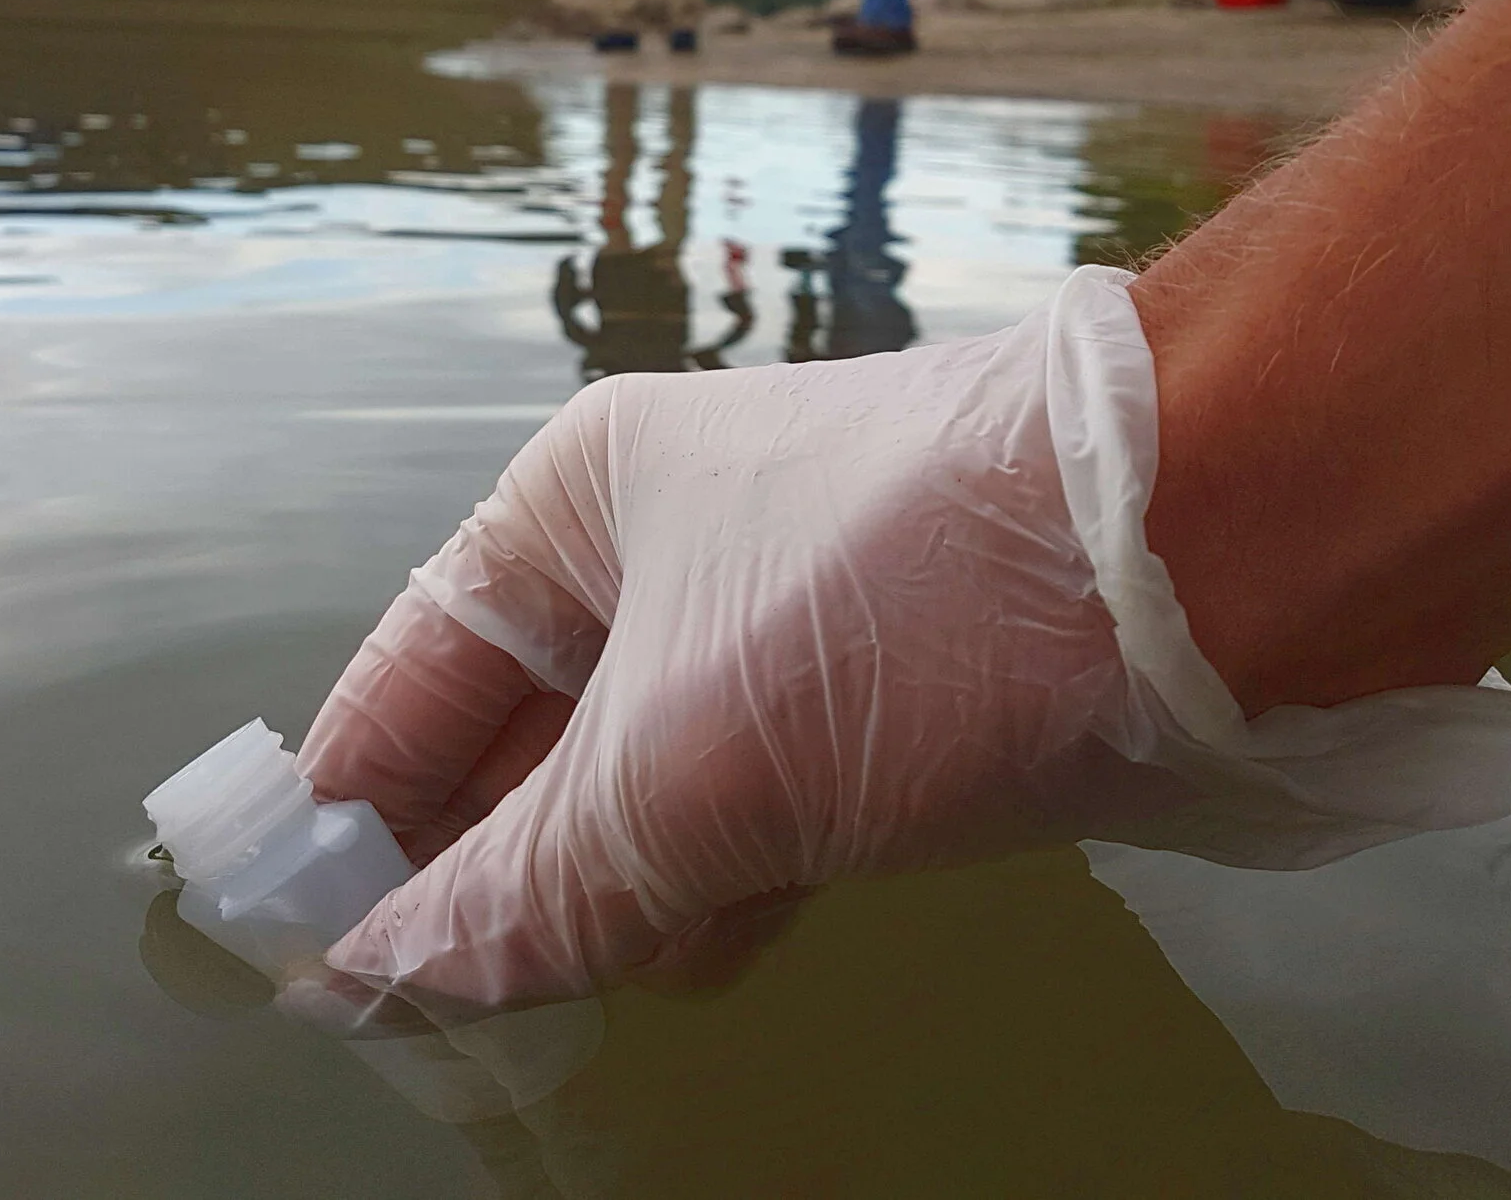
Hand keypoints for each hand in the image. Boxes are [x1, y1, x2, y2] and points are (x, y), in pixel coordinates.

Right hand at [299, 270, 1510, 1010]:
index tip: (295, 929)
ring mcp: (789, 613)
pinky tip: (693, 962)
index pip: (416, 667)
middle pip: (526, 728)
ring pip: (648, 773)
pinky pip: (759, 795)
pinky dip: (713, 880)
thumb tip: (380, 985)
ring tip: (531, 1007)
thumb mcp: (690, 766)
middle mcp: (671, 542)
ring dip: (593, 888)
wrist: (1215, 540)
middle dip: (472, 863)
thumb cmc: (901, 608)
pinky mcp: (896, 684)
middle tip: (416, 1007)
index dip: (352, 800)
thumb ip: (530, 890)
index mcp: (583, 504)